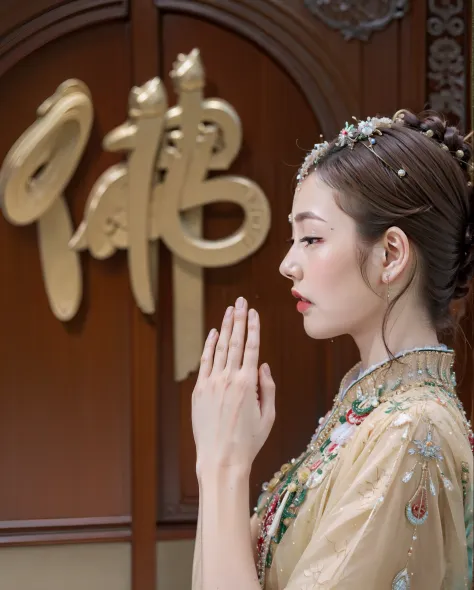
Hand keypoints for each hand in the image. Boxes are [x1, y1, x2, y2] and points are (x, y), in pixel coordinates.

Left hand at [192, 297, 275, 475]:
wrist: (221, 459)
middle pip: (235, 342)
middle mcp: (229, 379)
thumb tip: (263, 366)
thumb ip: (268, 388)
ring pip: (219, 348)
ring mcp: (211, 383)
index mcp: (248, 384)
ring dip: (225, 327)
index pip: (252, 348)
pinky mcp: (199, 391)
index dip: (253, 327)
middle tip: (240, 301)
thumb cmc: (248, 441)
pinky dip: (209, 346)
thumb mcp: (268, 417)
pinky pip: (205, 362)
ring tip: (229, 311)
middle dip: (238, 319)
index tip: (253, 312)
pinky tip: (213, 333)